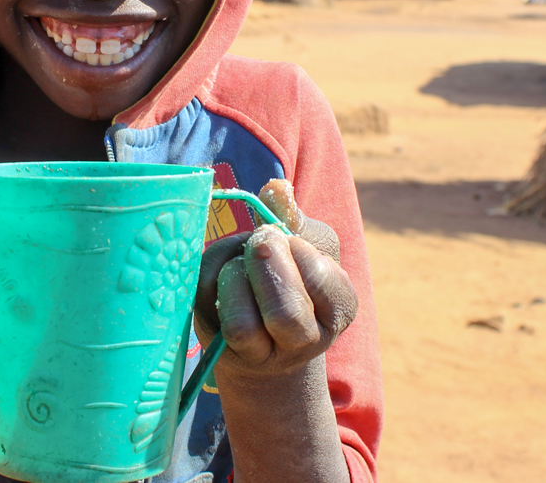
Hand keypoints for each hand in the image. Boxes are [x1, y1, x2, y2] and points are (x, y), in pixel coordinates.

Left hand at [194, 179, 358, 377]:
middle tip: (259, 241)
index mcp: (338, 311)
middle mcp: (304, 343)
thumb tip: (276, 190)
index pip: (324, 281)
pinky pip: (207, 315)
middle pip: (284, 313)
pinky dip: (208, 279)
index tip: (290, 240)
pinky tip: (220, 270)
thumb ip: (296, 218)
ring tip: (238, 262)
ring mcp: (260, 355)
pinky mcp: (221, 350)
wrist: (268, 328)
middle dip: (265, 265)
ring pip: (241, 326)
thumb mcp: (307, 244)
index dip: (300, 251)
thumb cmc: (294, 275)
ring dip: (234, 278)